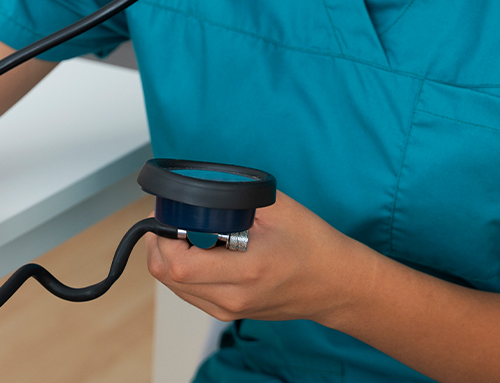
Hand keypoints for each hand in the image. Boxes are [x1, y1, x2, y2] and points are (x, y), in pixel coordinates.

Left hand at [147, 191, 371, 324]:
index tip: (166, 212)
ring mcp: (230, 310)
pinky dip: (183, 270)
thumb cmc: (314, 245)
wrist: (340, 285)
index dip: (162, 235)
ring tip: (187, 231)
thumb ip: (232, 197)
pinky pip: (188, 292)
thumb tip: (194, 186)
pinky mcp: (229, 314)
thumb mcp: (275, 209)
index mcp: (246, 271)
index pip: (178, 264)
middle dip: (160, 242)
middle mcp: (233, 298)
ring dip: (169, 256)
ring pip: (173, 286)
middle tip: (170, 217)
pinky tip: (198, 249)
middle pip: (167, 276)